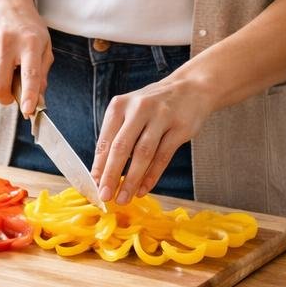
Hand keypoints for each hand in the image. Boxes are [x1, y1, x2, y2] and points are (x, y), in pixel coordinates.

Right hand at [0, 0, 50, 117]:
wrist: (2, 2)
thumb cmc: (27, 28)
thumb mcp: (43, 45)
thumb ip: (41, 73)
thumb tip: (38, 101)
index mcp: (30, 43)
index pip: (29, 74)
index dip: (28, 94)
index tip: (27, 110)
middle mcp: (7, 43)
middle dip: (5, 98)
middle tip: (12, 96)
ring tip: (5, 69)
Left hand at [91, 75, 213, 202]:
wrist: (192, 87)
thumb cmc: (154, 106)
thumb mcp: (130, 112)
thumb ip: (117, 136)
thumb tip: (102, 172)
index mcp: (120, 105)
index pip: (105, 140)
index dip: (98, 166)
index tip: (93, 186)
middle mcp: (139, 108)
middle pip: (121, 147)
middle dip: (111, 175)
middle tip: (105, 196)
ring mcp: (161, 117)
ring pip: (143, 154)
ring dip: (132, 180)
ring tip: (124, 198)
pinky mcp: (180, 128)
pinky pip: (163, 157)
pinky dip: (151, 176)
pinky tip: (143, 189)